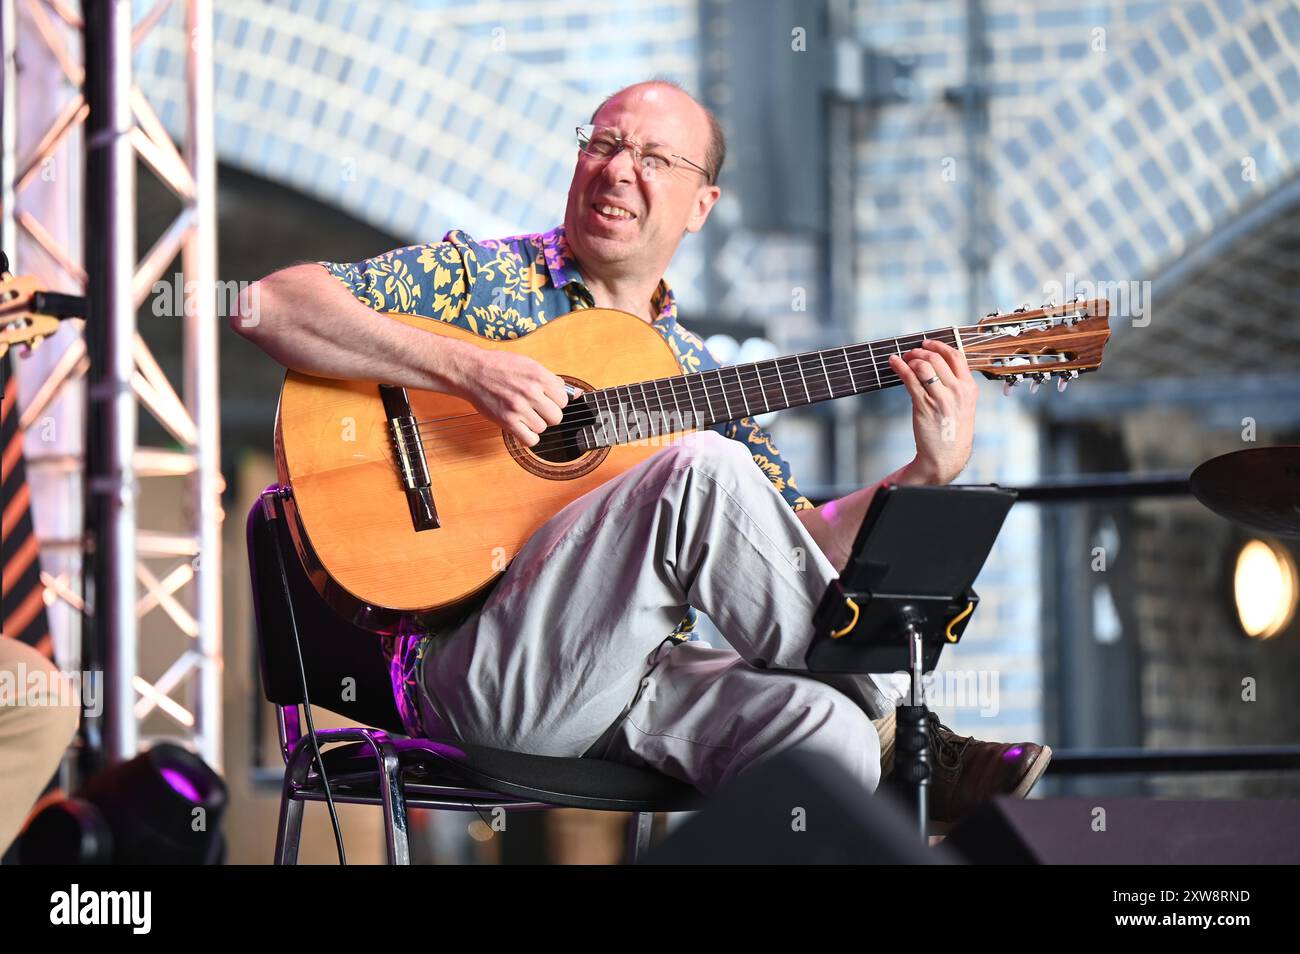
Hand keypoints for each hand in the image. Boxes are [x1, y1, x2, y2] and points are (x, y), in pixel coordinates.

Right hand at [448, 347, 568, 446]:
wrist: (472, 371)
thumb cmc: (500, 366)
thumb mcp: (530, 365)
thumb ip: (552, 380)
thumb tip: (577, 393)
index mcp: (539, 376)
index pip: (564, 399)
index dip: (556, 401)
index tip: (547, 399)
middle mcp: (530, 391)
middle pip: (557, 416)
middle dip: (549, 414)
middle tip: (537, 409)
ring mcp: (518, 407)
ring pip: (543, 428)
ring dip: (536, 424)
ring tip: (525, 415)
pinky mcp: (507, 421)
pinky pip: (530, 439)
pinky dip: (528, 437)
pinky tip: (522, 427)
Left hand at [887, 339, 976, 483]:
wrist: (947, 456)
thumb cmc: (953, 431)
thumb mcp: (964, 405)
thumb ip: (956, 385)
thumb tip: (939, 364)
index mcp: (969, 388)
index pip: (955, 356)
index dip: (939, 345)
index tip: (927, 343)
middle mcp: (957, 391)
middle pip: (936, 358)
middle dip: (920, 351)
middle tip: (911, 352)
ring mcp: (940, 398)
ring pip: (923, 366)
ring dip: (910, 359)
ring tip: (903, 360)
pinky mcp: (923, 406)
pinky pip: (909, 380)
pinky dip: (899, 367)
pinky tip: (893, 363)